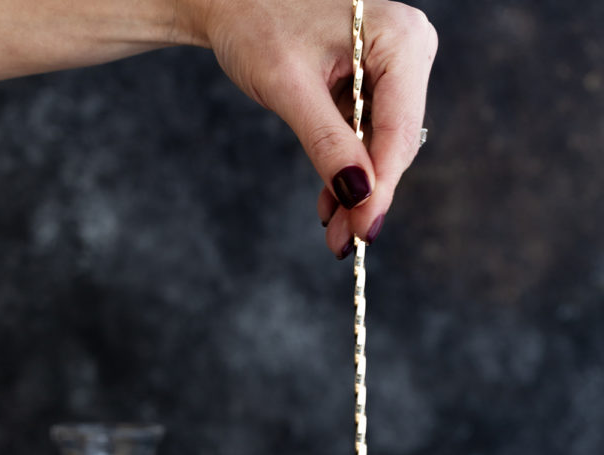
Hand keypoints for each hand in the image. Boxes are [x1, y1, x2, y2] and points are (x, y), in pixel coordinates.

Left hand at [200, 0, 436, 255]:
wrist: (234, 3)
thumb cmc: (257, 24)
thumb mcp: (289, 88)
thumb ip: (327, 143)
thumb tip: (360, 196)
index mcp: (399, 38)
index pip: (398, 130)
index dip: (380, 188)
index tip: (363, 232)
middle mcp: (408, 50)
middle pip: (395, 144)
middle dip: (366, 195)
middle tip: (342, 243)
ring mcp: (394, 69)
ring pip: (380, 149)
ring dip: (354, 191)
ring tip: (333, 234)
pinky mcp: (374, 85)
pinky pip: (365, 139)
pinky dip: (345, 172)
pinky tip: (330, 205)